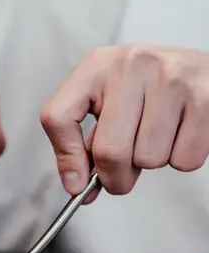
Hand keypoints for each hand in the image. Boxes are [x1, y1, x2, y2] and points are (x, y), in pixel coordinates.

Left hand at [40, 45, 208, 198]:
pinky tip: (180, 133)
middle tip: (124, 173)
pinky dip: (181, 159)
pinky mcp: (203, 97)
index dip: (66, 159)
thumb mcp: (109, 102)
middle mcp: (132, 65)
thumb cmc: (149, 90)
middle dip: (116, 177)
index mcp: (97, 65)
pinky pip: (183, 159)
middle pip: (109, 151)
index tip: (77, 184)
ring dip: (152, 163)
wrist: (202, 70)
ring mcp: (170, 78)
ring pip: (148, 159)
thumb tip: (77, 187)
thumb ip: (86, 143)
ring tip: (158, 136)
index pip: (58, 117)